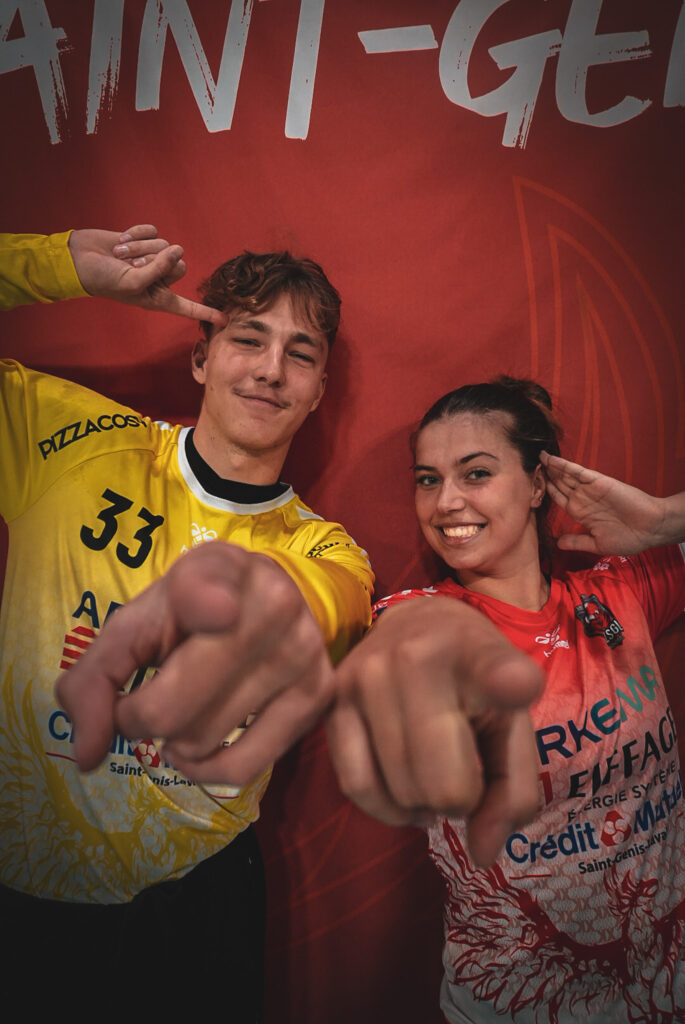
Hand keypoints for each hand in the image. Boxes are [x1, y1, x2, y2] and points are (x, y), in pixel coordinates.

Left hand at [55, 542, 333, 783]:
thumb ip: (94, 677)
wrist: (276, 596)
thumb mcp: (138, 621)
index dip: (206, 604)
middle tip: (149, 697)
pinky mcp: (318, 697)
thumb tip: (86, 756)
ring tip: (185, 709)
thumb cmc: (194, 610)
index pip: (209, 593)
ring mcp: (301, 655)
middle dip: (140, 717)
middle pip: (170, 709)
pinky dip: (204, 771)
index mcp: (220, 571)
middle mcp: (272, 608)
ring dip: (173, 742)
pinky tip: (197, 748)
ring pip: (201, 742)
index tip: (217, 610)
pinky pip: (243, 769)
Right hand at [68, 224, 225, 324]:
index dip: (206, 312)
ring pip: (165, 246)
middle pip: (180, 266)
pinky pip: (153, 231)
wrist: (80, 258)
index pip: (187, 307)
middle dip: (156, 262)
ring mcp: (152, 258)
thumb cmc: (104, 279)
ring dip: (141, 248)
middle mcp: (159, 279)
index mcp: (158, 298)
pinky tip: (122, 240)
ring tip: (121, 255)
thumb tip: (177, 249)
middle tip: (132, 266)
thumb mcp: (132, 282)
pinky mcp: (145, 239)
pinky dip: (137, 234)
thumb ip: (158, 269)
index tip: (226, 320)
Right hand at [326, 597, 542, 866]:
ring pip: (399, 791)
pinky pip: (354, 785)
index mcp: (477, 654)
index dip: (508, 683)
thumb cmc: (476, 684)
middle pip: (443, 784)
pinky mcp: (330, 698)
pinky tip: (404, 793)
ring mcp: (365, 676)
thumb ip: (514, 792)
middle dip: (459, 798)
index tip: (516, 685)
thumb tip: (479, 854)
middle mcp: (415, 658)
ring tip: (432, 774)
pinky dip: (384, 807)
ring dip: (421, 803)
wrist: (417, 624)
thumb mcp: (513, 724)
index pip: (495, 671)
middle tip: (462, 769)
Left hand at [540, 451, 667, 554]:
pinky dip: (564, 465)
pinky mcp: (598, 482)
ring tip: (536, 457)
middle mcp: (582, 499)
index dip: (544, 491)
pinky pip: (578, 472)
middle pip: (558, 484)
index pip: (557, 498)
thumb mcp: (597, 544)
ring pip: (565, 475)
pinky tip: (551, 459)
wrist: (650, 529)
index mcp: (580, 513)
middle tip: (527, 466)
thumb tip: (558, 543)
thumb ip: (577, 541)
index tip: (529, 486)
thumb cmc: (628, 538)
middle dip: (544, 476)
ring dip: (551, 467)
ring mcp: (589, 489)